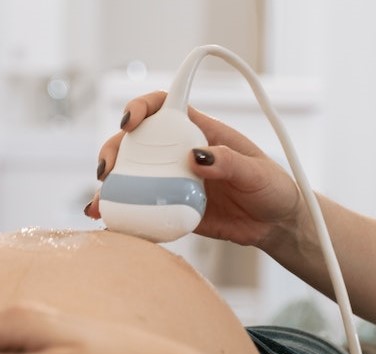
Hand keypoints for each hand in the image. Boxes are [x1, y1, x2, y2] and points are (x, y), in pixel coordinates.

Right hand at [87, 91, 304, 250]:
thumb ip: (229, 163)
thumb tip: (196, 157)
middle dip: (115, 150)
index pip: (165, 107)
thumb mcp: (257, 173)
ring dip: (113, 184)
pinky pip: (145, 207)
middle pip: (137, 143)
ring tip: (101, 200)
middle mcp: (181, 154)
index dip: (142, 107)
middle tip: (108, 170)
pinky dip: (125, 212)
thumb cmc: (273, 188)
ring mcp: (175, 182)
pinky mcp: (175, 209)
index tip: (130, 120)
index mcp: (201, 133)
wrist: (275, 225)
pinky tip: (109, 219)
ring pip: (135, 175)